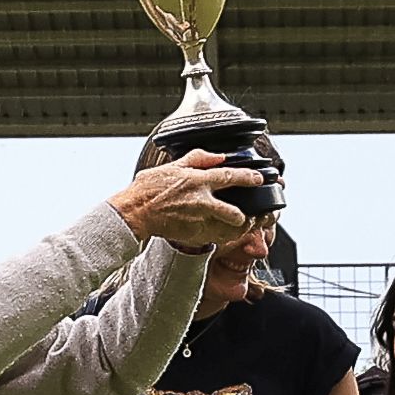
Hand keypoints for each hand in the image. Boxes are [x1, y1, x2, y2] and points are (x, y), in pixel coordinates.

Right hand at [106, 150, 263, 248]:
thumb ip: (198, 159)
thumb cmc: (148, 188)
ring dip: (240, 228)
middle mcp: (200, 201)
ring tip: (245, 225)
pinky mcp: (191, 235)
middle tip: (257, 214)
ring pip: (228, 229)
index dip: (249, 178)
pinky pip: (216, 239)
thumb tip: (219, 156)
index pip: (230, 177)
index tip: (261, 180)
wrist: (133, 212)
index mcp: (197, 180)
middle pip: (235, 212)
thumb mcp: (172, 166)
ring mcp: (197, 221)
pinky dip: (224, 236)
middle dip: (249, 215)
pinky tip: (227, 233)